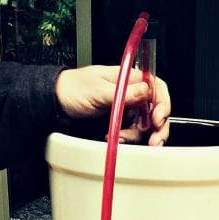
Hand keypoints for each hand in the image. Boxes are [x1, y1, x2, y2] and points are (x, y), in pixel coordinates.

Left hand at [55, 65, 169, 145]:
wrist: (56, 104)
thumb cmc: (73, 89)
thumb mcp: (99, 90)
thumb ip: (124, 93)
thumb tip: (146, 91)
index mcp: (129, 78)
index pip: (157, 88)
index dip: (162, 104)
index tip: (157, 119)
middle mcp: (131, 94)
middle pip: (155, 110)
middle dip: (157, 127)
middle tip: (154, 141)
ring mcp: (126, 109)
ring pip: (145, 126)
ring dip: (137, 136)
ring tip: (121, 138)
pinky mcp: (119, 123)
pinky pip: (131, 134)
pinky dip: (127, 140)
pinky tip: (116, 138)